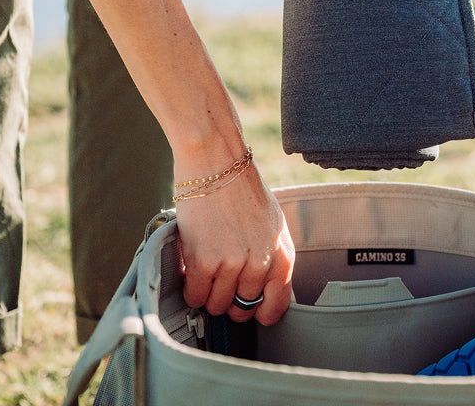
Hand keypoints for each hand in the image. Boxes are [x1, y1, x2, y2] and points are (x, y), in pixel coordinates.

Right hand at [176, 164, 294, 325]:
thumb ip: (272, 259)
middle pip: (242, 310)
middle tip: (221, 277)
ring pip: (217, 306)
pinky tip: (194, 267)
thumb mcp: (273, 226)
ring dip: (209, 293)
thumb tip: (265, 292)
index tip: (246, 305)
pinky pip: (195, 296)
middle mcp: (262, 264)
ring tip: (208, 266)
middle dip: (230, 299)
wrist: (217, 163)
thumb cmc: (243, 191)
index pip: (275, 308)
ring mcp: (233, 264)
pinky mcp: (205, 262)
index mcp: (283, 255)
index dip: (258, 312)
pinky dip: (191, 287)